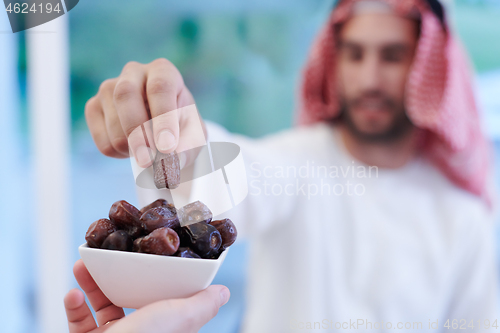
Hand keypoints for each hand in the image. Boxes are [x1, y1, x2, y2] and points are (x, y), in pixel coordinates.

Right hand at [64, 260, 229, 332]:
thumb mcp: (181, 318)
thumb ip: (203, 305)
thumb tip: (223, 291)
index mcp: (163, 325)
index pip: (163, 296)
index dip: (155, 275)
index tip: (144, 253)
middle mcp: (139, 331)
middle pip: (128, 297)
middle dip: (115, 275)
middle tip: (106, 256)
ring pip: (100, 306)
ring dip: (90, 285)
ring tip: (82, 266)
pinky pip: (79, 323)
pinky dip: (73, 307)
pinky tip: (72, 294)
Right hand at [85, 59, 205, 168]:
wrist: (163, 128)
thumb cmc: (182, 126)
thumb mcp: (193, 136)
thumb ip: (186, 148)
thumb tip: (168, 163)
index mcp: (163, 71)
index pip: (160, 88)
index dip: (163, 119)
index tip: (167, 148)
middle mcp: (133, 72)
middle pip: (126, 95)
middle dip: (137, 133)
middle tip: (149, 161)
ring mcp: (109, 88)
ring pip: (113, 122)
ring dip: (131, 149)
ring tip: (149, 152)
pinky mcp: (94, 108)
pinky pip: (102, 139)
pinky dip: (119, 154)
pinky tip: (132, 149)